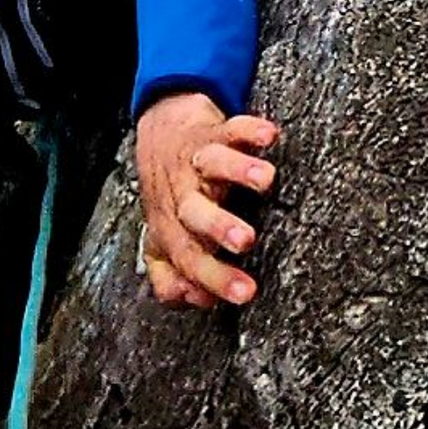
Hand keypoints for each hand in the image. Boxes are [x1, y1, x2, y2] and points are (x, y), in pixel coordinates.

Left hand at [134, 91, 278, 311]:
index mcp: (170, 226)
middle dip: (219, 227)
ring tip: (265, 179)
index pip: (188, 257)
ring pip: (211, 165)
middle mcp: (180, 194)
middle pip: (194, 213)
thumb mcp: (164, 239)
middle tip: (245, 241)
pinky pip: (230, 128)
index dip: (214, 277)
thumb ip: (172, 275)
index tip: (247, 293)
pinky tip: (268, 136)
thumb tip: (196, 300)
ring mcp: (195, 161)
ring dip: (237, 172)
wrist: (159, 132)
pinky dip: (248, 130)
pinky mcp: (212, 132)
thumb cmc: (171, 195)